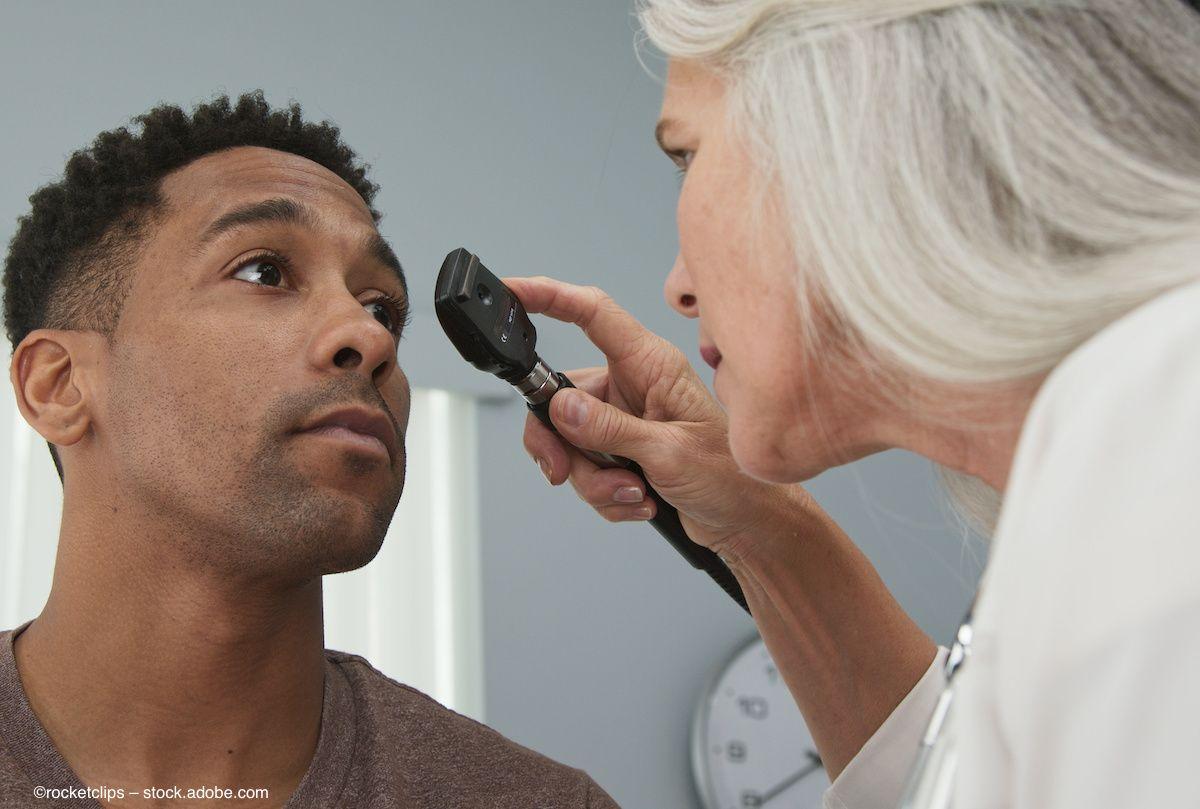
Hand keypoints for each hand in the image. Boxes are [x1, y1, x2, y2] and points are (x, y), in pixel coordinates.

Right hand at [505, 276, 801, 555]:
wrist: (750, 522)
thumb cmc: (733, 477)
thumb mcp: (669, 453)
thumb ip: (611, 429)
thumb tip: (561, 408)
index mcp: (651, 364)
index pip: (592, 314)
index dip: (549, 296)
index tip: (511, 291)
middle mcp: (634, 385)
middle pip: (562, 396)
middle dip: (562, 444)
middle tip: (564, 471)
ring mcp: (625, 418)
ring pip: (571, 442)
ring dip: (594, 480)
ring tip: (633, 492)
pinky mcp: (622, 450)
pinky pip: (586, 469)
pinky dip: (607, 494)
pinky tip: (642, 500)